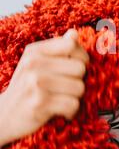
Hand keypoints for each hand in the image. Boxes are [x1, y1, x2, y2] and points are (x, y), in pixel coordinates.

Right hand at [0, 29, 88, 146]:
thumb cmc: (26, 87)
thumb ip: (57, 49)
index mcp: (35, 51)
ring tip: (64, 99)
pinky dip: (71, 111)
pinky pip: (72, 105)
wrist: (4, 115)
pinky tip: (62, 111)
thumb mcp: (36, 63)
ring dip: (76, 97)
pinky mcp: (40, 104)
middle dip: (80, 80)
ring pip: (79, 87)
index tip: (75, 68)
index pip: (71, 45)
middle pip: (80, 68)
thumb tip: (74, 34)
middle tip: (69, 88)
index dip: (81, 57)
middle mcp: (34, 64)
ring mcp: (36, 84)